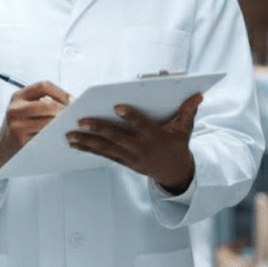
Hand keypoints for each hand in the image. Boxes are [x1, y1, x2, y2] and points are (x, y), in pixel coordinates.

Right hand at [0, 81, 70, 178]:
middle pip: (47, 105)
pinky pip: (45, 136)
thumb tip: (71, 101)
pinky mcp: (21, 141)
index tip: (72, 100)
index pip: (43, 86)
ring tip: (70, 124)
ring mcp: (17, 126)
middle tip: (75, 114)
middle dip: (64, 109)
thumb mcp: (23, 107)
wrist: (0, 146)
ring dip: (62, 123)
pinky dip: (56, 135)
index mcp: (17, 96)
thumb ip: (41, 101)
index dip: (61, 92)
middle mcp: (15, 109)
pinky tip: (61, 135)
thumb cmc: (19, 124)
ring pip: (48, 122)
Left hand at [66, 93, 203, 194]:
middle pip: (116, 137)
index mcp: (154, 136)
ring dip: (86, 141)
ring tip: (69, 135)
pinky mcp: (123, 162)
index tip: (116, 106)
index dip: (130, 116)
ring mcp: (130, 156)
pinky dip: (88, 149)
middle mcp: (140, 147)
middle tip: (81, 120)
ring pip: (105, 148)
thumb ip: (188, 111)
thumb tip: (198, 94)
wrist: (175, 172)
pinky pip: (103, 155)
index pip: (141, 124)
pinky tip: (74, 144)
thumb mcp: (185, 129)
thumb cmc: (178, 144)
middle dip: (98, 129)